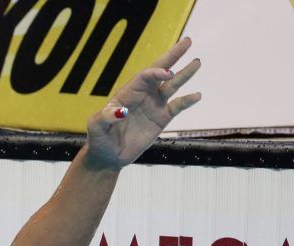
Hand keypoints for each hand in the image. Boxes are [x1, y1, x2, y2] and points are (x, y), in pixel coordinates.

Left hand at [83, 37, 201, 169]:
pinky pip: (177, 107)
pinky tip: (197, 95)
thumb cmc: (99, 139)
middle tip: (187, 41)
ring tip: (197, 62)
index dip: (156, 72)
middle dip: (173, 56)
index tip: (168, 73)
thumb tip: (120, 111)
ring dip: (184, 74)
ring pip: (172, 86)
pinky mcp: (161, 119)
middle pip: (160, 71)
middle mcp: (142, 95)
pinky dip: (187, 101)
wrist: (108, 156)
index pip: (144, 76)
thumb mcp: (95, 127)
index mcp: (127, 93)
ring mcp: (153, 106)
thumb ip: (104, 117)